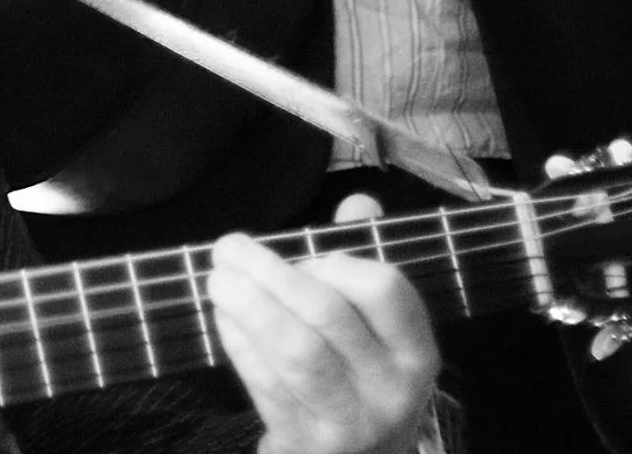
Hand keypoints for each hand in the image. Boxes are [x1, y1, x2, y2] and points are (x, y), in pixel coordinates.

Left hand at [206, 233, 438, 453]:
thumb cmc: (363, 372)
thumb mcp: (378, 325)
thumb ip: (365, 258)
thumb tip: (358, 202)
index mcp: (414, 350)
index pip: (384, 289)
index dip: (336, 262)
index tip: (302, 254)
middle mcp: (390, 390)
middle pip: (326, 314)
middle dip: (271, 274)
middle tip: (228, 248)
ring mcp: (348, 424)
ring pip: (294, 353)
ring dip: (248, 307)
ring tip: (217, 278)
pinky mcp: (305, 445)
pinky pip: (267, 386)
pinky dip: (240, 345)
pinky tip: (225, 318)